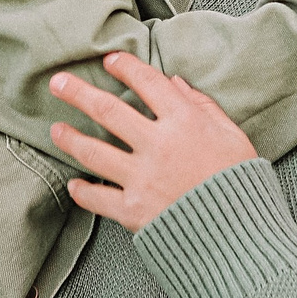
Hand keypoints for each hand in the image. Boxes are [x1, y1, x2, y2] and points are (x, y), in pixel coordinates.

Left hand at [49, 53, 257, 232]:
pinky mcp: (133, 211)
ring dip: (70, 138)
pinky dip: (82, 191)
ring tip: (55, 130)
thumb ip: (204, 107)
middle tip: (57, 83)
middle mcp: (158, 145)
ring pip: (93, 151)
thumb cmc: (240, 183)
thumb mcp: (233, 136)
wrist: (241, 237)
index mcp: (185, 122)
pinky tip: (74, 184)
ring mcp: (141, 178)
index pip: (148, 83)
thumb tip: (175, 83)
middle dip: (78, 93)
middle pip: (108, 111)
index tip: (110, 60)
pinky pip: (97, 198)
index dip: (126, 67)